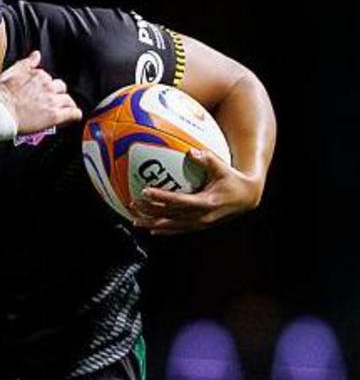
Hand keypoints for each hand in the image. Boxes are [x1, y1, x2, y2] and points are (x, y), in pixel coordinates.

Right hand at [0, 50, 82, 133]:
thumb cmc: (1, 96)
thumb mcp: (10, 72)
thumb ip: (26, 63)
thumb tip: (36, 55)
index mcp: (38, 75)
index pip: (48, 78)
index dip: (44, 86)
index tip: (39, 92)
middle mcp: (48, 86)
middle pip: (60, 87)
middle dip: (56, 93)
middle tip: (48, 101)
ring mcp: (52, 101)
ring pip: (69, 100)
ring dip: (65, 104)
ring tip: (59, 110)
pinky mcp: (55, 116)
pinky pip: (74, 113)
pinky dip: (74, 115)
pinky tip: (70, 117)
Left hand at [131, 148, 262, 234]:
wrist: (246, 198)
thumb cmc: (232, 179)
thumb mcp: (223, 168)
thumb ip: (207, 159)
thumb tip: (191, 150)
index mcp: (206, 202)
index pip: (179, 201)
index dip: (161, 198)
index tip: (145, 191)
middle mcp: (202, 217)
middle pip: (170, 216)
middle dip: (149, 211)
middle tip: (132, 203)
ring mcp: (200, 224)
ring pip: (171, 226)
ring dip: (152, 224)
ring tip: (135, 220)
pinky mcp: (199, 227)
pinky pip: (177, 230)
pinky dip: (163, 229)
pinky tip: (150, 229)